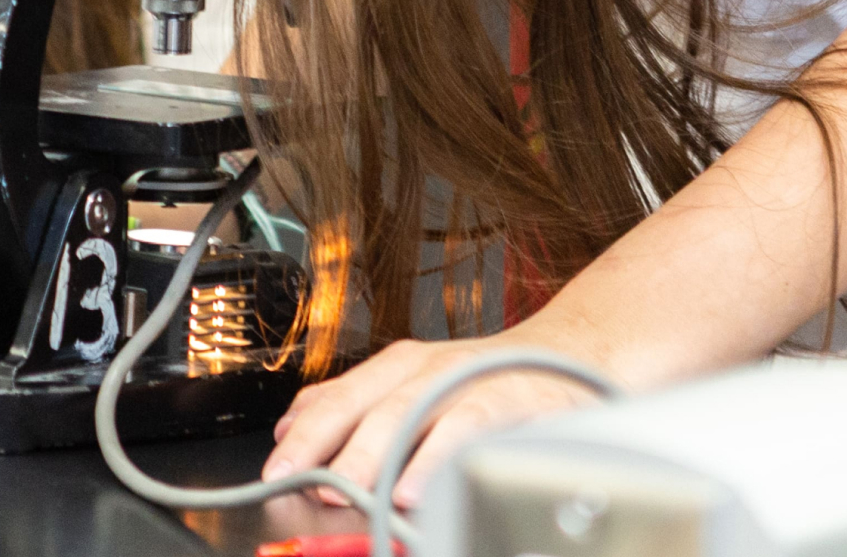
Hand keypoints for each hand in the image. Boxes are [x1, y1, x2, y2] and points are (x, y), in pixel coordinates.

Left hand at [263, 330, 603, 507]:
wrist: (572, 356)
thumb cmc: (488, 384)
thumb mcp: (419, 388)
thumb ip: (361, 408)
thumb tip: (295, 426)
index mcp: (398, 367)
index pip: (337, 396)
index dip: (304, 432)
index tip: (274, 468)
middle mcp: (425, 367)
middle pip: (363, 405)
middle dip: (324, 446)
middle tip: (297, 482)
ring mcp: (465, 380)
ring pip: (406, 413)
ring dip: (370, 454)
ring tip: (345, 490)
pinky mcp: (508, 399)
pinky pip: (464, 428)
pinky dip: (436, 458)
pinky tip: (415, 489)